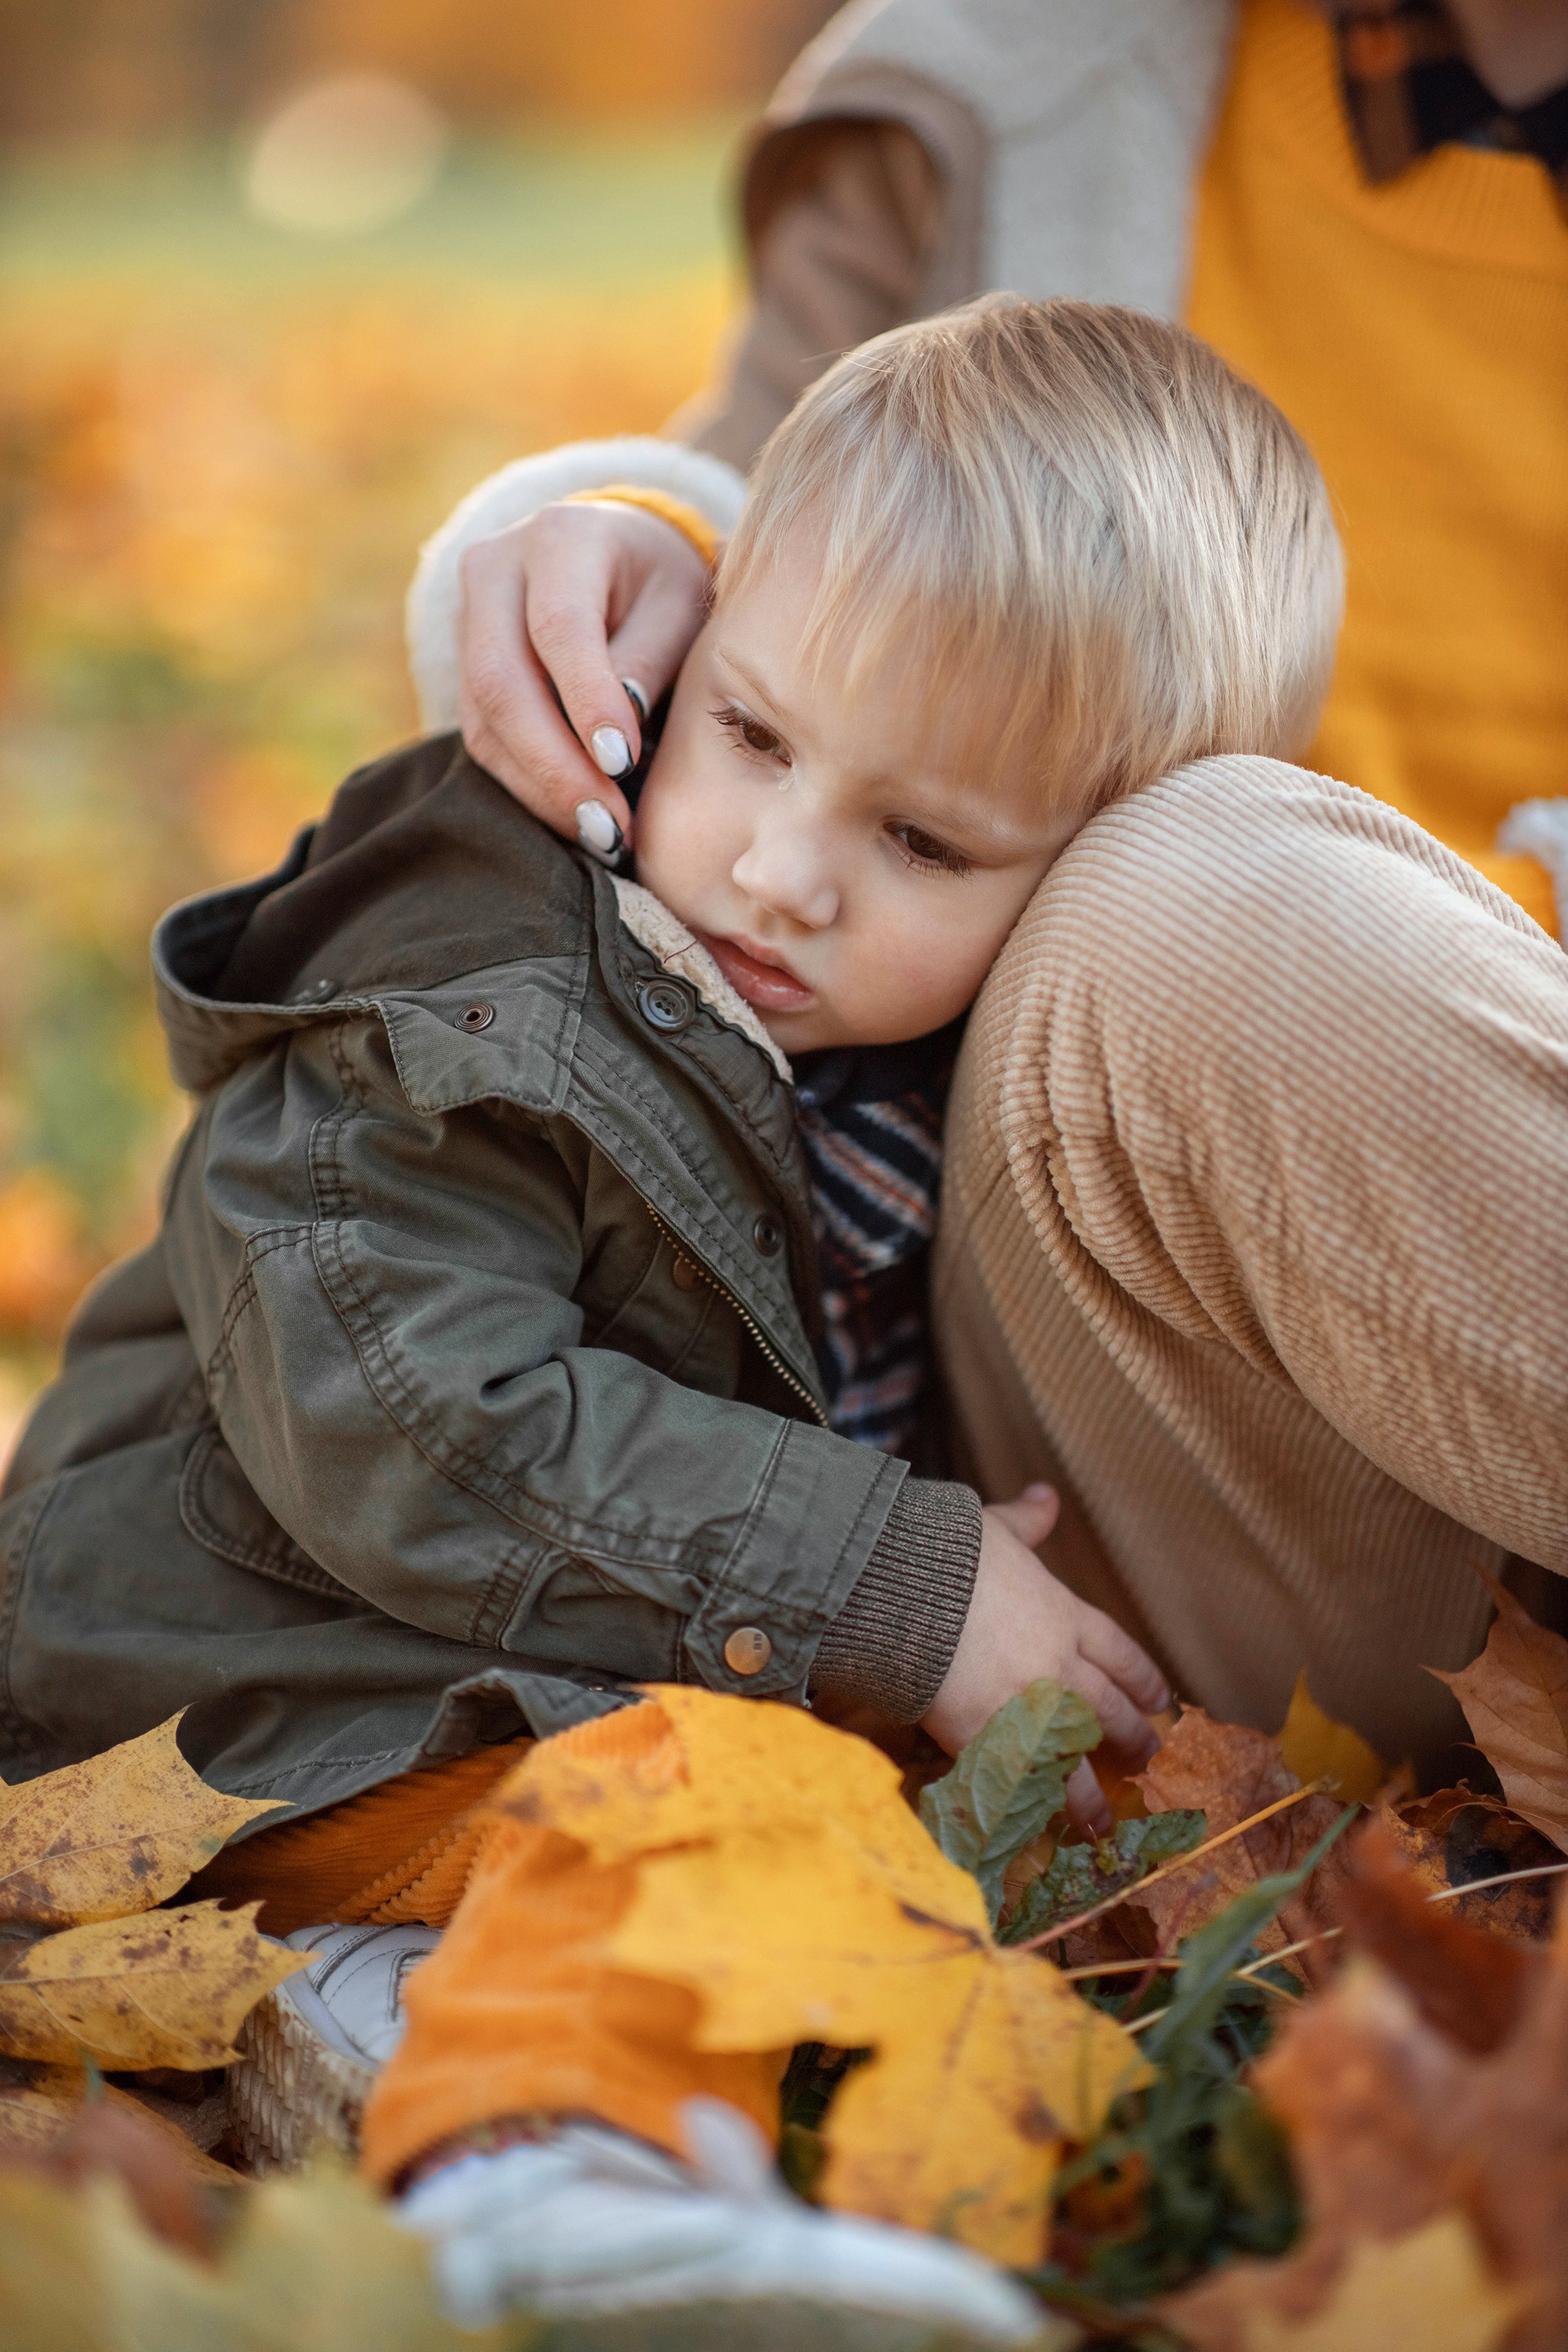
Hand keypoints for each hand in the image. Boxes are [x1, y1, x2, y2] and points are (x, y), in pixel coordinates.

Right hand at [457, 499, 711, 850]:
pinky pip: (484, 739)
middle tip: (609, 826)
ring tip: (602, 836)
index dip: (586, 701)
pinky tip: (575, 818)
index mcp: (559, 538)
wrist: (614, 555)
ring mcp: (468, 621)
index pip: (559, 627)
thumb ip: (651, 658)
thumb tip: (617, 741)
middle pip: (501, 680)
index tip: (624, 763)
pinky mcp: (464, 669)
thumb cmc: (660, 583)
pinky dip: (529, 786)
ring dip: (541, 788)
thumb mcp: (680, 602)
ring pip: (485, 720)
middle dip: (555, 765)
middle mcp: (495, 571)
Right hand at [920, 1485, 1170, 1835]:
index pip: (1121, 1655)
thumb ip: (1026, 1521)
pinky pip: (1024, 1783)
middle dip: (1132, 1737)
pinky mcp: (988, 1740)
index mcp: (1065, 1615)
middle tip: (1145, 1756)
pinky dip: (1036, 1809)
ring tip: (1101, 1821)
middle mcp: (1059, 1666)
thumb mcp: (995, 1529)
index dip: (1143, 1680)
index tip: (1159, 1700)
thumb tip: (1046, 1495)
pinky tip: (1042, 1828)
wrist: (905, 1591)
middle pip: (1110, 1710)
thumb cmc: (950, 1553)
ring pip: (1075, 1760)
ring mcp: (1028, 1708)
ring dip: (1091, 1794)